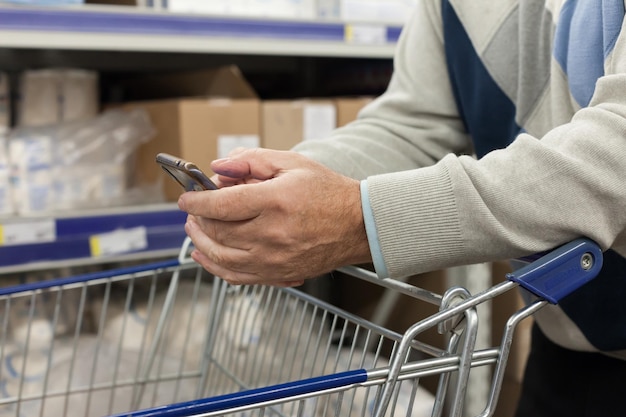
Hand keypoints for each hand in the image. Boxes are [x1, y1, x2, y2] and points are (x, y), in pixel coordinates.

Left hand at [178, 148, 371, 285]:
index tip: (186, 197)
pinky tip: (205, 256)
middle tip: (191, 211)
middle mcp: (271, 233)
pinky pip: (236, 276)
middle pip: (217, 230)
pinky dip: (215, 267)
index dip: (196, 201)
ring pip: (220, 257)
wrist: (358, 226)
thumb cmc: (328, 192)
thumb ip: (252, 160)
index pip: (220, 204)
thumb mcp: (292, 163)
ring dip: (199, 243)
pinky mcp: (277, 274)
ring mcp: (274, 259)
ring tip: (193, 230)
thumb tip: (218, 167)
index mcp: (275, 201)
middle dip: (196, 219)